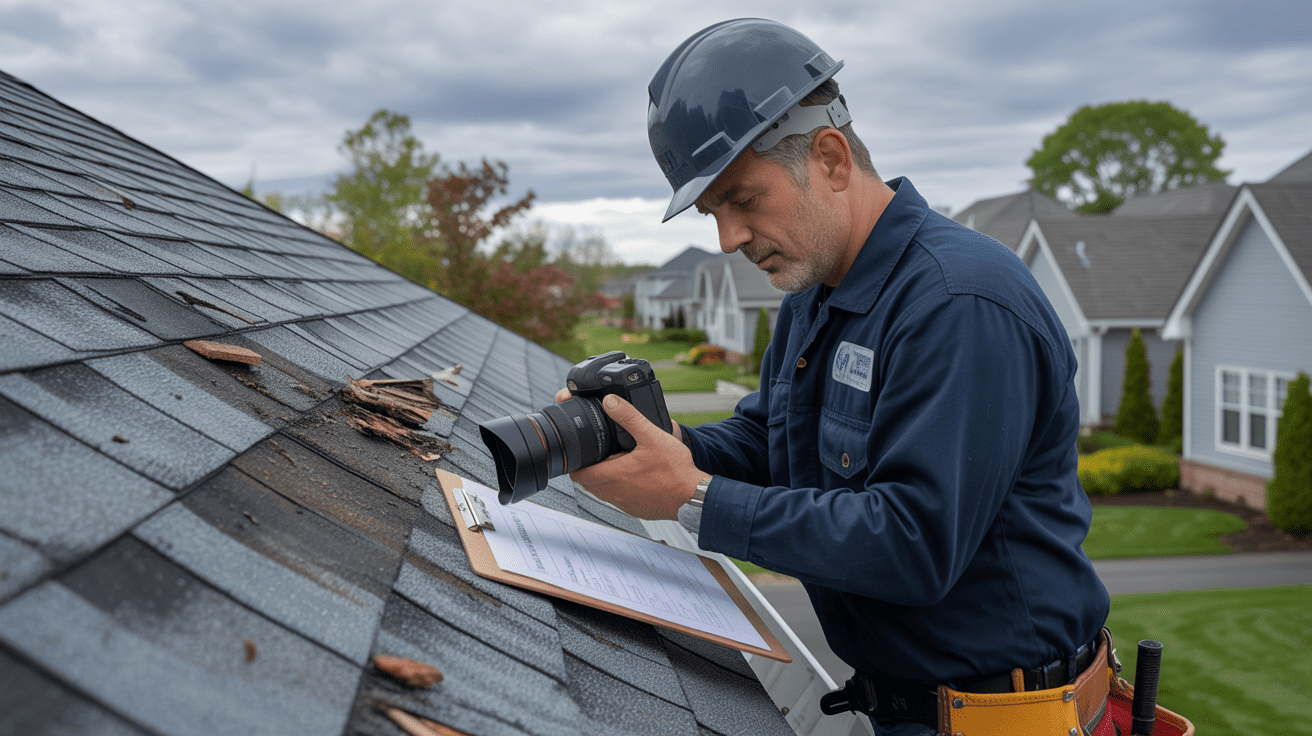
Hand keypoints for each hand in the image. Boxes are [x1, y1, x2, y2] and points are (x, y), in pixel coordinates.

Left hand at [554, 389, 703, 519]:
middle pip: (588, 485)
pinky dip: (620, 491)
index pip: (579, 475)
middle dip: (589, 470)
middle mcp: (615, 493)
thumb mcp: (651, 436)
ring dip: (604, 481)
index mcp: (614, 475)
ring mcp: (625, 504)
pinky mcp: (635, 511)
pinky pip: (619, 501)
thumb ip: (628, 417)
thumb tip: (610, 402)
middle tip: (600, 457)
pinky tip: (634, 479)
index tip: (582, 455)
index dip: (577, 464)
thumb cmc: (675, 470)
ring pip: (603, 494)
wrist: (693, 496)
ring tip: (617, 465)